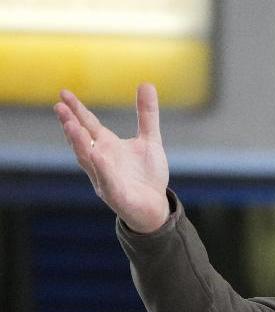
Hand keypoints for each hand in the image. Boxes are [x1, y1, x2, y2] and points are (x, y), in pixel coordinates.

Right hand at [53, 83, 170, 232]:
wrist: (156, 206)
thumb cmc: (148, 175)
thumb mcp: (151, 141)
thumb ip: (147, 115)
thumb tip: (146, 83)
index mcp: (107, 146)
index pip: (88, 125)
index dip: (77, 110)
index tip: (63, 93)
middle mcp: (101, 161)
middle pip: (82, 140)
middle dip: (70, 125)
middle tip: (60, 108)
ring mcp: (105, 178)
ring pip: (88, 160)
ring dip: (80, 144)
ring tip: (71, 126)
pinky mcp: (117, 196)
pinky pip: (108, 181)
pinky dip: (102, 169)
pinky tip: (98, 156)